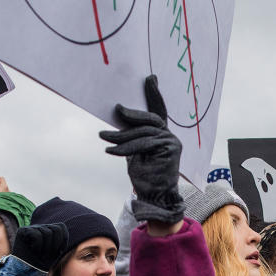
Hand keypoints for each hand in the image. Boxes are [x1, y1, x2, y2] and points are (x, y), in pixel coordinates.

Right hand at [11, 223, 68, 271]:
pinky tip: (32, 251)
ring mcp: (31, 228)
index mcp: (48, 230)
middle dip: (55, 245)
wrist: (27, 272)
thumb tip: (66, 233)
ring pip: (47, 233)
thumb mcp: (56, 253)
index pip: (61, 226)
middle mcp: (40, 227)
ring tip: (40, 254)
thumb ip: (60, 241)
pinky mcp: (22, 231)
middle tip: (48, 255)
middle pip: (56, 229)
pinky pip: (37, 235)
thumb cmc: (42, 264)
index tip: (58, 252)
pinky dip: (37, 246)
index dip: (63, 240)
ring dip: (46, 248)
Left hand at [99, 75, 183, 223]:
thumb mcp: (135, 152)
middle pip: (150, 119)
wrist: (155, 197)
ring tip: (103, 136)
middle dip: (132, 114)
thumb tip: (119, 117)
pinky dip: (124, 147)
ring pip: (143, 132)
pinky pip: (143, 144)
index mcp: (162, 134)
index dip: (154, 94)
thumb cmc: (144, 176)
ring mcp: (172, 142)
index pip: (158, 111)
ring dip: (121, 135)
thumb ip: (132, 136)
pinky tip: (111, 149)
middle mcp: (170, 136)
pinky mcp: (170, 150)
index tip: (150, 78)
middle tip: (117, 109)